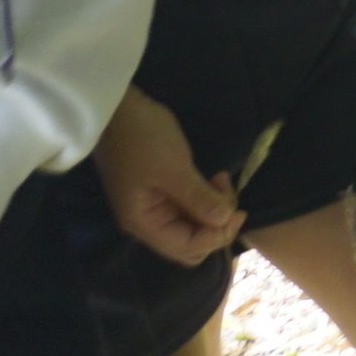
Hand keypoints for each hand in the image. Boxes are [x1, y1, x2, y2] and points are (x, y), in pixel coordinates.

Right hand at [96, 90, 243, 263]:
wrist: (116, 108)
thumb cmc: (141, 138)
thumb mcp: (174, 168)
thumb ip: (199, 199)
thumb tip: (225, 222)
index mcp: (144, 223)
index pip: (188, 248)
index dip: (218, 235)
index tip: (238, 210)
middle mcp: (147, 222)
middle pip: (191, 243)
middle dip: (217, 225)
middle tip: (228, 194)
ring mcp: (153, 207)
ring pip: (194, 224)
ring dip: (214, 208)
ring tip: (220, 179)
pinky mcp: (161, 192)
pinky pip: (189, 207)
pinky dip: (205, 197)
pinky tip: (214, 178)